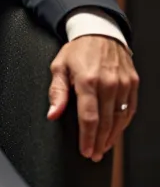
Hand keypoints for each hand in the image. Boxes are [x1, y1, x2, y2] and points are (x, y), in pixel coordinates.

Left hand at [47, 35, 138, 160]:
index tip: (85, 151)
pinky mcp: (132, 83)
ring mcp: (122, 83)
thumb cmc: (77, 50)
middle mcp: (107, 83)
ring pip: (119, 119)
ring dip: (111, 137)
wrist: (99, 31)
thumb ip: (57, 92)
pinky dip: (123, 124)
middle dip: (98, 142)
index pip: (89, 118)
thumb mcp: (59, 67)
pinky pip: (129, 110)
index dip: (87, 138)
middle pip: (105, 122)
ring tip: (102, 148)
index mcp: (87, 80)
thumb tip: (53, 114)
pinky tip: (115, 133)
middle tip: (93, 155)